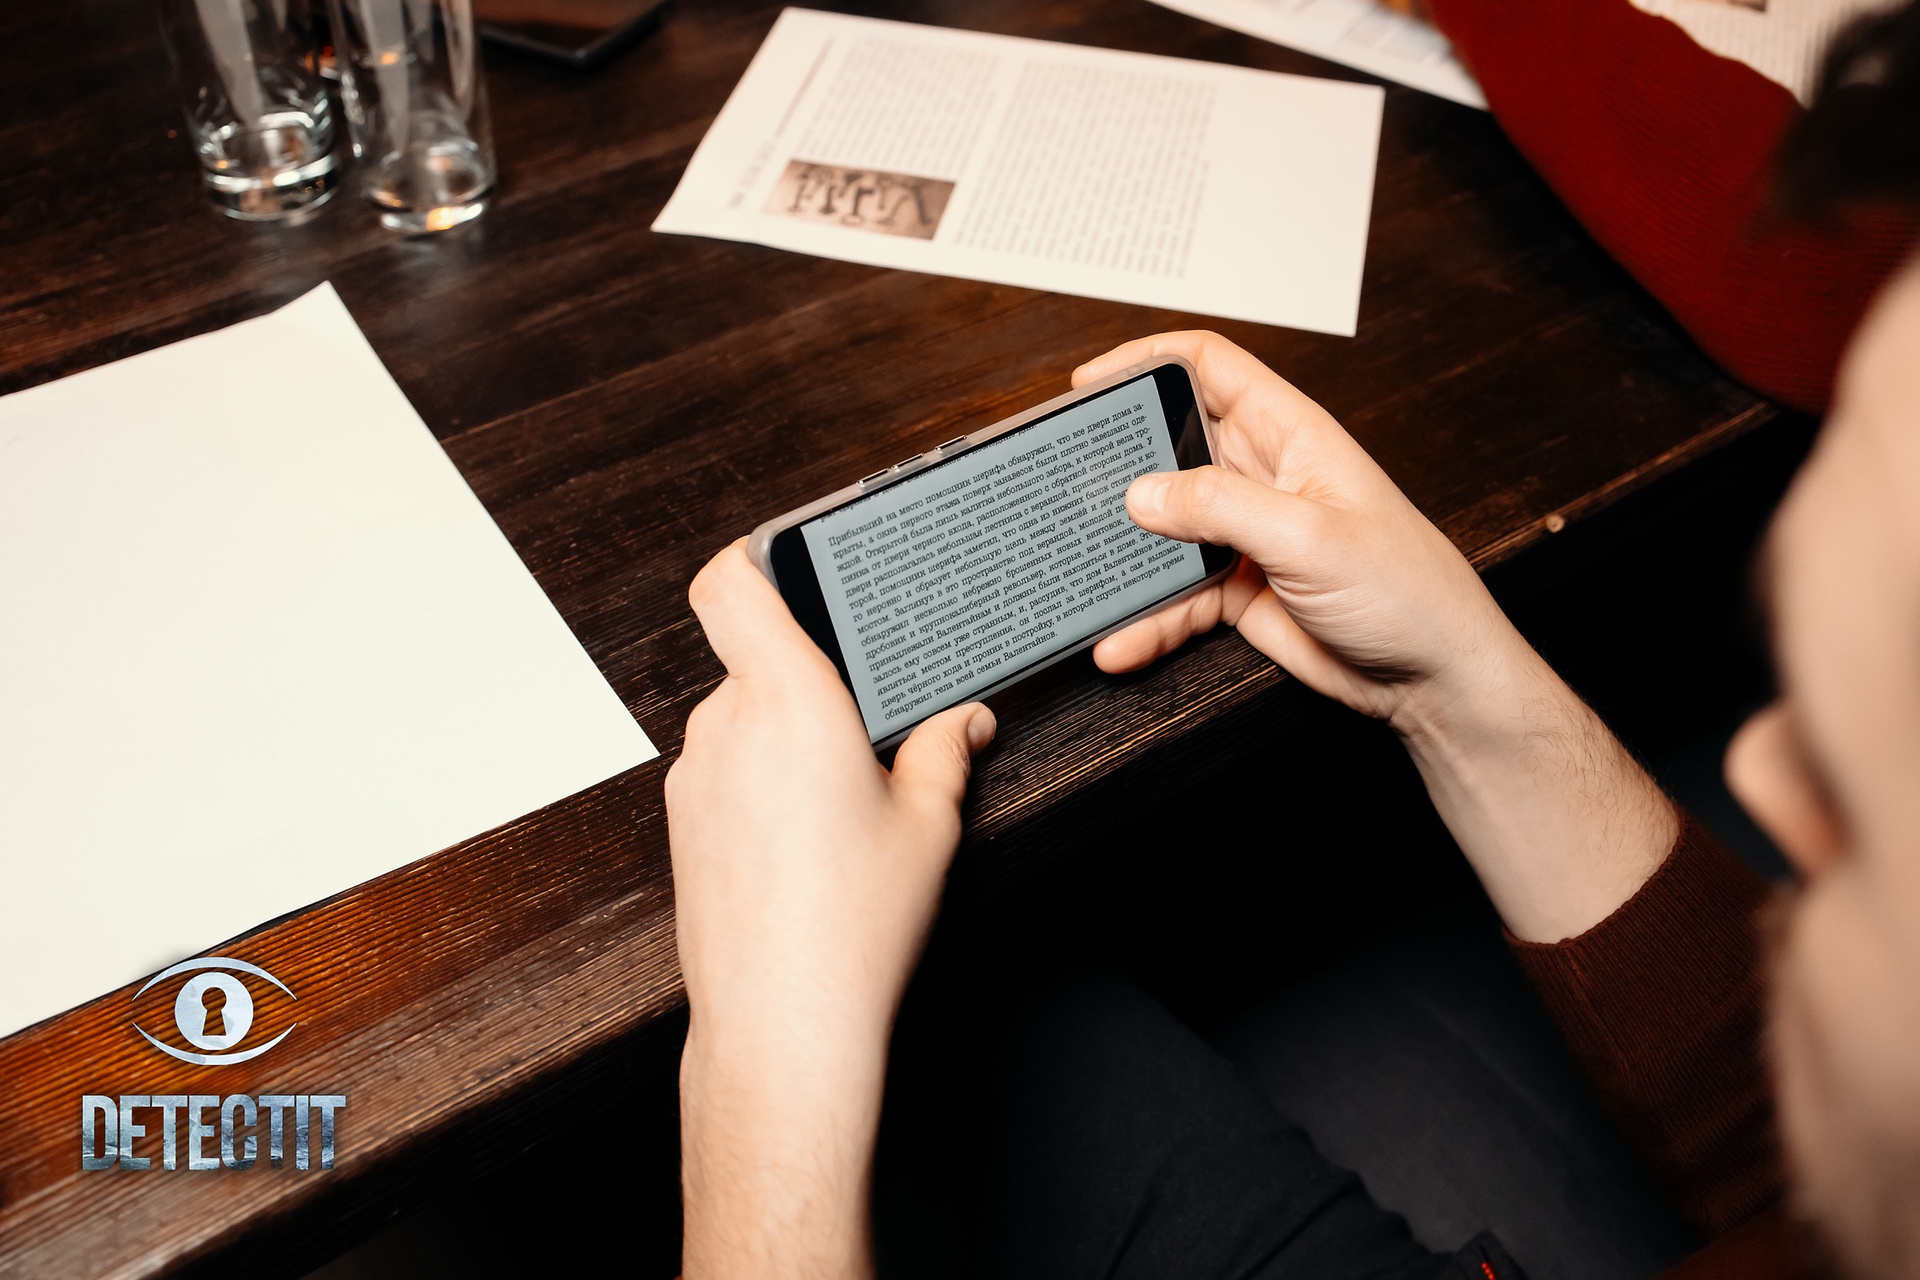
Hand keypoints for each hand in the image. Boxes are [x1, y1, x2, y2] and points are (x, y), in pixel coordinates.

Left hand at [668, 540, 993, 1278]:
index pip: (731, 584)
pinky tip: (806, 840)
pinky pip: (723, 771)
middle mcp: (727, 726)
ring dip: (785, 738)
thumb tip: (965, 721)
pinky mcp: (680, 823)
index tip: (786, 555)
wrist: (781, 1022)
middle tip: (866, 731)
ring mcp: (693, 777)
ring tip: (842, 803)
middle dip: (810, 682)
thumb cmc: (853, 924)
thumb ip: (947, 751)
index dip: (751, 555)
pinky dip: (761, 783)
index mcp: (788, 701)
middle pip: (754, 658)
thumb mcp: (928, 825)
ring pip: (740, 720)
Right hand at [1084, 331, 1523, 735]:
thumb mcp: (1308, 535)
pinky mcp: (1238, 591)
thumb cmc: (1406, 590)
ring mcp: (1246, 535)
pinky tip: (1120, 641)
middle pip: (1171, 447)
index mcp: (1290, 435)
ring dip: (1124, 554)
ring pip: (1163, 530)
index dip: (1147, 362)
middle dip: (1117, 464)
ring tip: (1080, 573)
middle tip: (1062, 483)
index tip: (1088, 384)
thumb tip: (1140, 493)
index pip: (1210, 367)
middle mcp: (1262, 476)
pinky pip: (1175, 597)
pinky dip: (1146, 620)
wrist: (1433, 678)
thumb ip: (1220, 506)